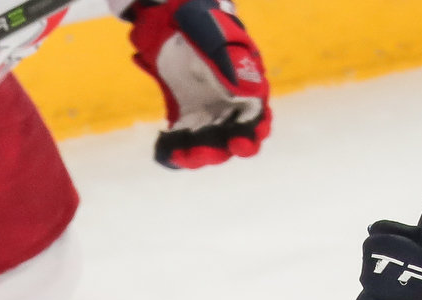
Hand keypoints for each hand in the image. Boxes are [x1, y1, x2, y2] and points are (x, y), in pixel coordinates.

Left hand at [126, 0, 269, 168]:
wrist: (173, 23)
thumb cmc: (202, 27)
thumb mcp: (216, 40)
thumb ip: (230, 64)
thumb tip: (243, 91)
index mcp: (248, 91)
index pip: (257, 120)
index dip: (251, 134)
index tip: (239, 141)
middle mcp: (231, 109)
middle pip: (234, 140)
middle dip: (222, 148)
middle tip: (207, 152)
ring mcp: (208, 116)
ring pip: (209, 144)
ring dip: (197, 153)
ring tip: (180, 154)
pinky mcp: (185, 119)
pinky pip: (183, 140)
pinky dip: (174, 150)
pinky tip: (164, 151)